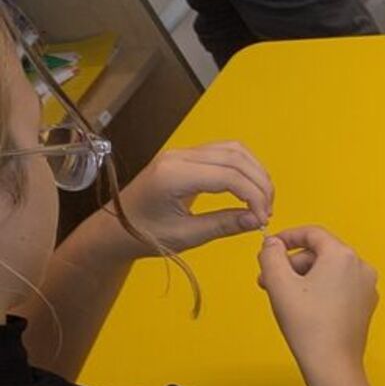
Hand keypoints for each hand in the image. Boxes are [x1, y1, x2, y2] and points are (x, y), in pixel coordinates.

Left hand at [92, 143, 273, 258]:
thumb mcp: (187, 236)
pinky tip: (248, 189)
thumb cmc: (145, 234)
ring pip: (233, 150)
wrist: (116, 227)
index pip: (230, 176)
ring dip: (255, 173)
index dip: (255, 197)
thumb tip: (257, 220)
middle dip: (259, 184)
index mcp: (175, 175)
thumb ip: (224, 225)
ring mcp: (182, 152)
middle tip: (266, 212)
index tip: (263, 220)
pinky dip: (244, 168)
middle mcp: (179, 156)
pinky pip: (224, 152)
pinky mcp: (187, 156)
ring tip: (261, 201)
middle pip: (236, 157)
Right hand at [257, 226, 378, 378]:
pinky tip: (303, 307)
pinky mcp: (366, 306)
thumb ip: (270, 254)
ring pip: (329, 271)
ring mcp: (367, 288)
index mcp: (342, 255)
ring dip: (303, 277)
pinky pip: (339, 287)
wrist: (332, 364)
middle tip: (268, 280)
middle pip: (320, 253)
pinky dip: (320, 290)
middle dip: (292, 263)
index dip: (287, 237)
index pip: (312, 233)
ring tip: (282, 296)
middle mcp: (361, 267)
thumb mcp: (278, 282)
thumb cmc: (308, 325)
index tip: (269, 248)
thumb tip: (272, 244)